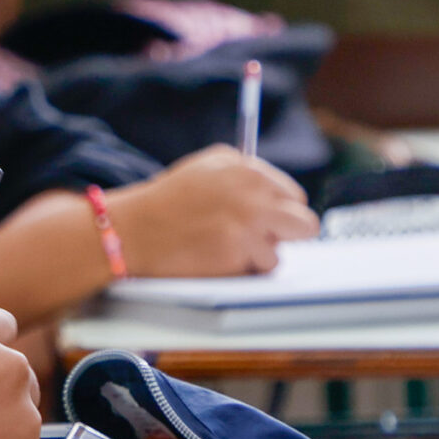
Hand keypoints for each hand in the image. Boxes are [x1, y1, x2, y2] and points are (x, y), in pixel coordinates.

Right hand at [106, 145, 317, 276]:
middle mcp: (254, 194)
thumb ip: (246, 175)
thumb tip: (281, 196)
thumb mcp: (207, 167)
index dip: (280, 213)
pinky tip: (216, 259)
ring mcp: (248, 225)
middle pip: (305, 224)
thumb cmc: (167, 201)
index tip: (266, 221)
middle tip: (266, 241)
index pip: (294, 197)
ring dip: (259, 256)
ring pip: (280, 253)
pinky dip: (242, 271)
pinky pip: (259, 270)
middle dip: (289, 236)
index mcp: (248, 170)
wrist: (133, 229)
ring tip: (225, 249)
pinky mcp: (238, 253)